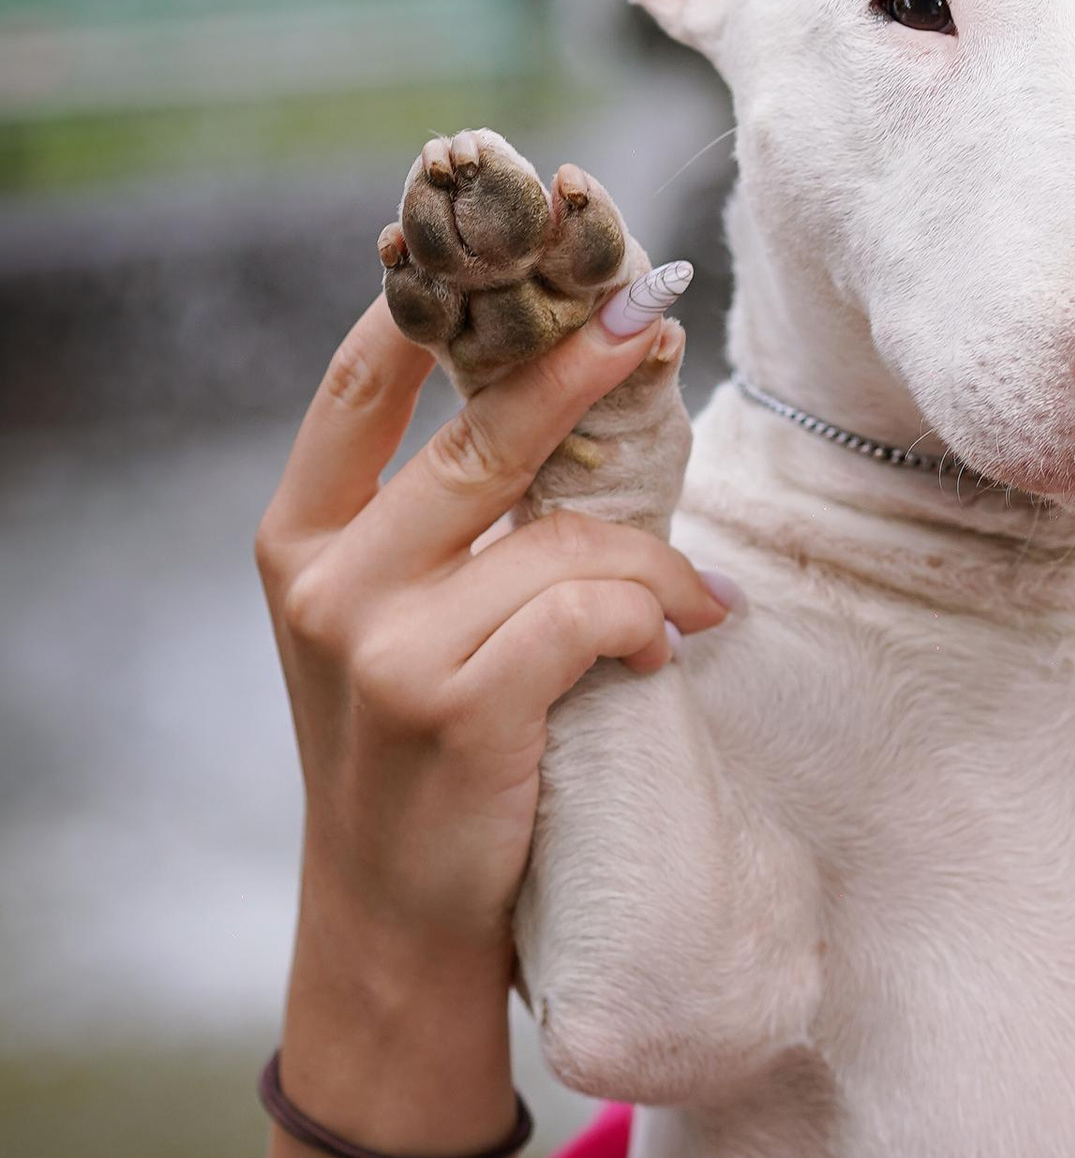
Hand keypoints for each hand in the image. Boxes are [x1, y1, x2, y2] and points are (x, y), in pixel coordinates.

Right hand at [258, 291, 730, 968]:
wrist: (396, 913)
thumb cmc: (422, 748)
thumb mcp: (394, 621)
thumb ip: (438, 522)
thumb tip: (561, 390)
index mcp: (300, 537)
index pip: (357, 384)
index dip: (430, 303)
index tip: (506, 244)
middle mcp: (329, 581)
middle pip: (478, 433)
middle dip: (578, 368)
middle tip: (650, 322)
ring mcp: (386, 645)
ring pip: (562, 538)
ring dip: (653, 563)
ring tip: (691, 599)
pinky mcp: (456, 708)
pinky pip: (591, 614)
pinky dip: (651, 622)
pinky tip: (663, 652)